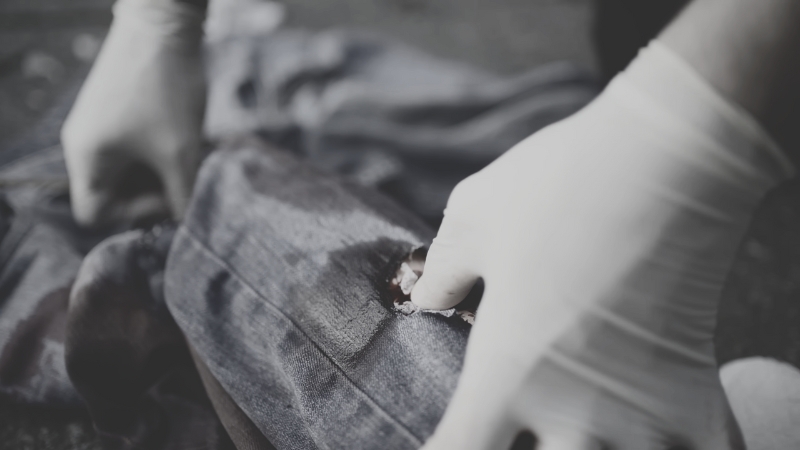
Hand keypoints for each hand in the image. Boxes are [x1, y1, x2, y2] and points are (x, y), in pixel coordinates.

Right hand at [61, 0, 205, 225]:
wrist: (164, 24)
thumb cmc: (168, 91)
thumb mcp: (181, 153)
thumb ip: (182, 197)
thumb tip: (186, 225)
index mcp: (86, 159)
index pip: (95, 214)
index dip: (133, 217)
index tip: (166, 197)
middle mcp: (82, 144)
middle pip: (112, 193)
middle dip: (151, 194)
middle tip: (185, 180)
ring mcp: (96, 125)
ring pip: (127, 170)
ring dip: (158, 172)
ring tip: (189, 158)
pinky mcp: (113, 110)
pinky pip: (131, 148)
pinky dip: (157, 151)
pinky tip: (184, 139)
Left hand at [412, 43, 791, 449]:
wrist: (670, 157)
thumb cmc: (561, 182)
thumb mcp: (475, 218)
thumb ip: (442, 274)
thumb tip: (423, 300)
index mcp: (508, 371)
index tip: (442, 443)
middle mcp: (573, 410)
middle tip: (519, 425)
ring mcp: (641, 412)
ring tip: (582, 426)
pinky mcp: (697, 397)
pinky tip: (657, 437)